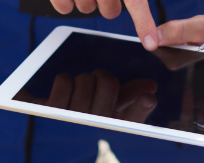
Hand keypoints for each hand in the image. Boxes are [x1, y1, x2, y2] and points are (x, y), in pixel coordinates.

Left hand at [15, 70, 158, 122]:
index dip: (142, 108)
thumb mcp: (109, 109)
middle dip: (101, 75)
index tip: (149, 98)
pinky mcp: (51, 113)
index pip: (133, 119)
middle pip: (108, 82)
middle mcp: (95, 126)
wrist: (51, 128)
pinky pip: (64, 81)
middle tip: (96, 83)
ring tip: (77, 94)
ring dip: (80, 81)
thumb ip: (130, 96)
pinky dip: (64, 81)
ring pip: (85, 79)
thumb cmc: (85, 116)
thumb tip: (152, 86)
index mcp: (113, 125)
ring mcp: (72, 120)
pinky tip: (63, 94)